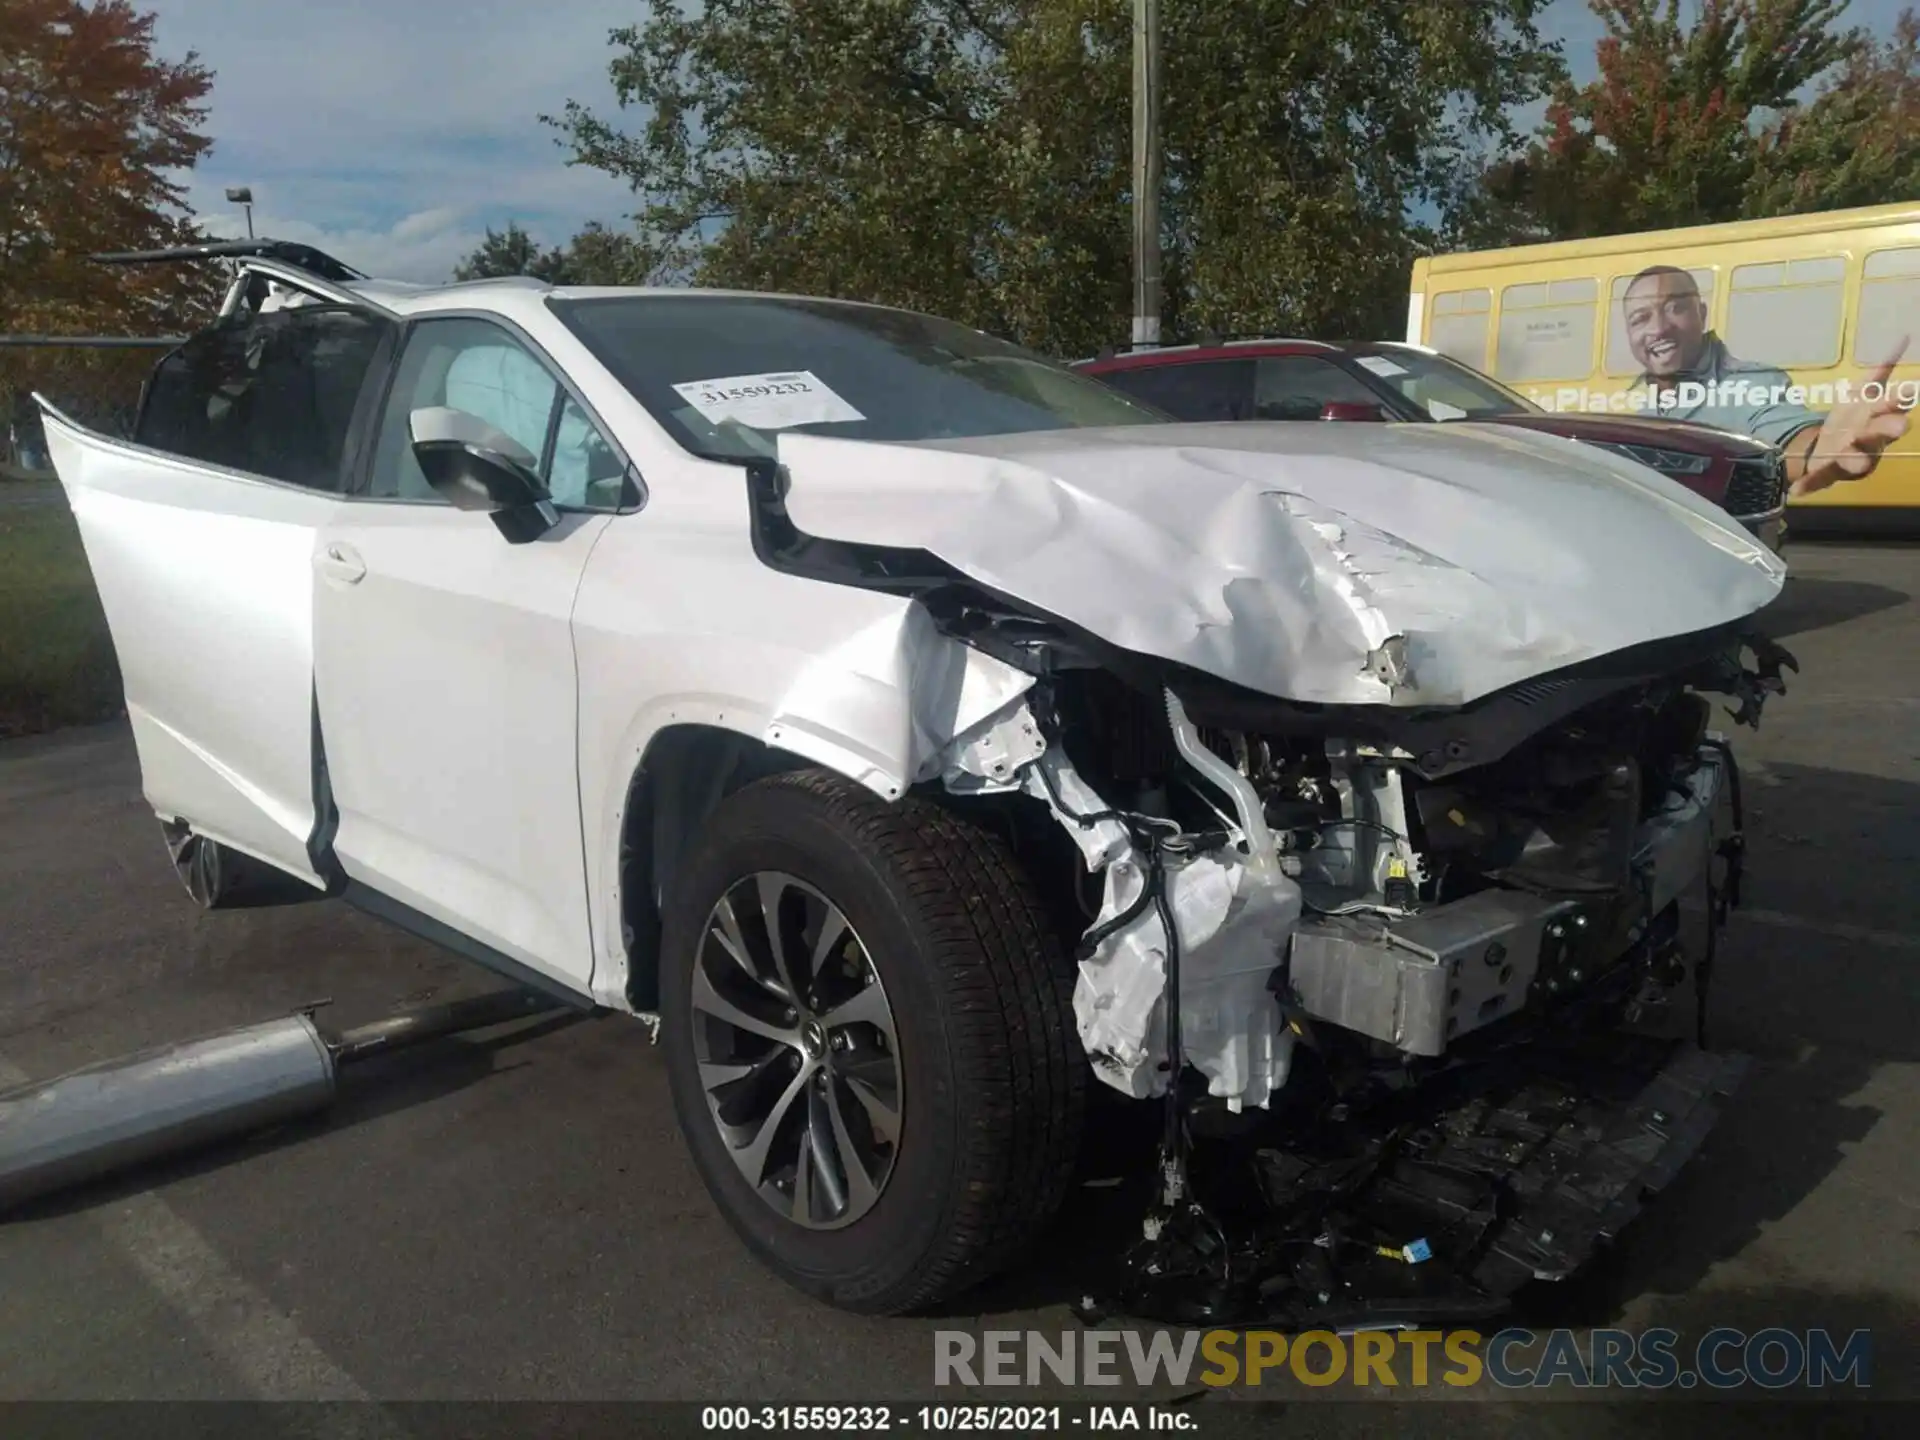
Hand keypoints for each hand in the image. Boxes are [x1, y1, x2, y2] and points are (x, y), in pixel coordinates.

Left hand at [1790, 338, 1914, 495]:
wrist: (1828, 447)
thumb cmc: (1853, 419)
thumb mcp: (1863, 393)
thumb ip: (1881, 371)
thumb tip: (1903, 338)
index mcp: (1878, 418)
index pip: (1893, 408)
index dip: (1898, 401)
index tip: (1906, 391)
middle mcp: (1870, 440)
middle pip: (1882, 434)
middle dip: (1888, 429)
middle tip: (1899, 426)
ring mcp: (1851, 458)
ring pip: (1859, 460)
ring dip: (1856, 457)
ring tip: (1849, 451)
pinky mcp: (1829, 473)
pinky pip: (1820, 479)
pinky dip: (1809, 484)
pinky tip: (1796, 490)